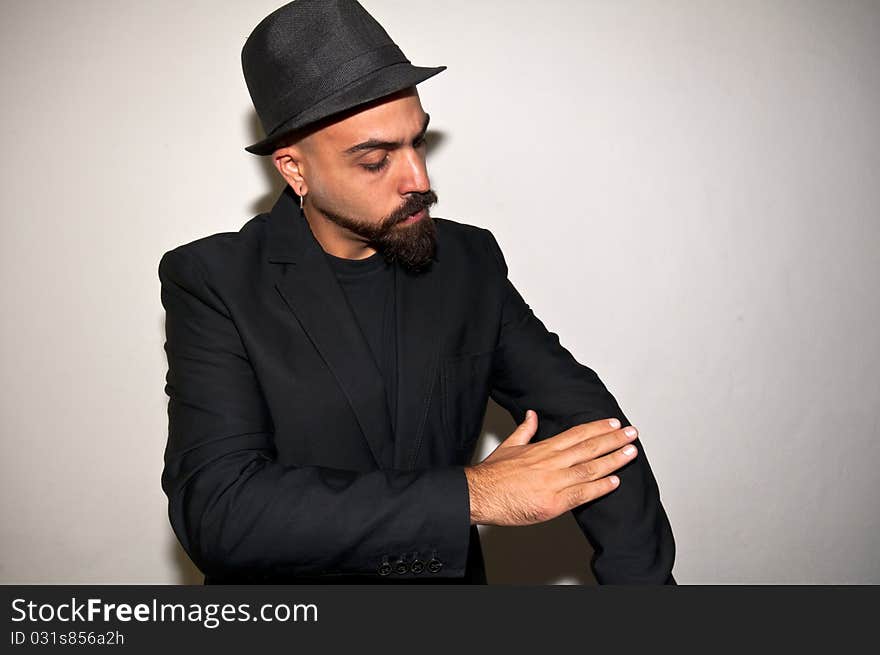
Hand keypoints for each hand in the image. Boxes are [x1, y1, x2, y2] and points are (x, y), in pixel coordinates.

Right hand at [463, 411, 638, 525]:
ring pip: (590, 468)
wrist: (478, 495)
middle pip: (588, 448)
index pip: (576, 434)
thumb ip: (525, 430)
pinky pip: (583, 494)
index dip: (597, 428)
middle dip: (613, 440)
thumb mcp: (509, 446)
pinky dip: (600, 487)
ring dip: (613, 459)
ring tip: (630, 452)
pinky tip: (615, 481)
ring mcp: (553, 482)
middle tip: (632, 434)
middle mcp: (551, 462)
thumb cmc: (492, 475)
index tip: (613, 424)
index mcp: (542, 449)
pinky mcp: (553, 503)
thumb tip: (531, 415)